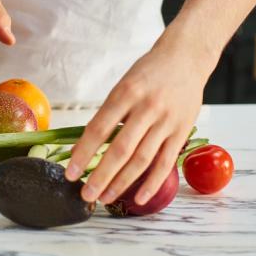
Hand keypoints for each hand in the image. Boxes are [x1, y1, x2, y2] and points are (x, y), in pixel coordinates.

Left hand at [65, 30, 217, 205]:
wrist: (186, 57)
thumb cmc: (148, 72)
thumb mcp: (123, 86)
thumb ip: (108, 115)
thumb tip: (85, 147)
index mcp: (125, 94)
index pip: (98, 129)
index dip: (82, 154)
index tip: (70, 173)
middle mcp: (146, 108)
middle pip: (120, 150)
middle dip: (101, 176)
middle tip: (86, 195)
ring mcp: (166, 121)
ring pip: (142, 160)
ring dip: (122, 183)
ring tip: (105, 198)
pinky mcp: (181, 132)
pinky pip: (165, 163)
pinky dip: (152, 183)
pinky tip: (139, 197)